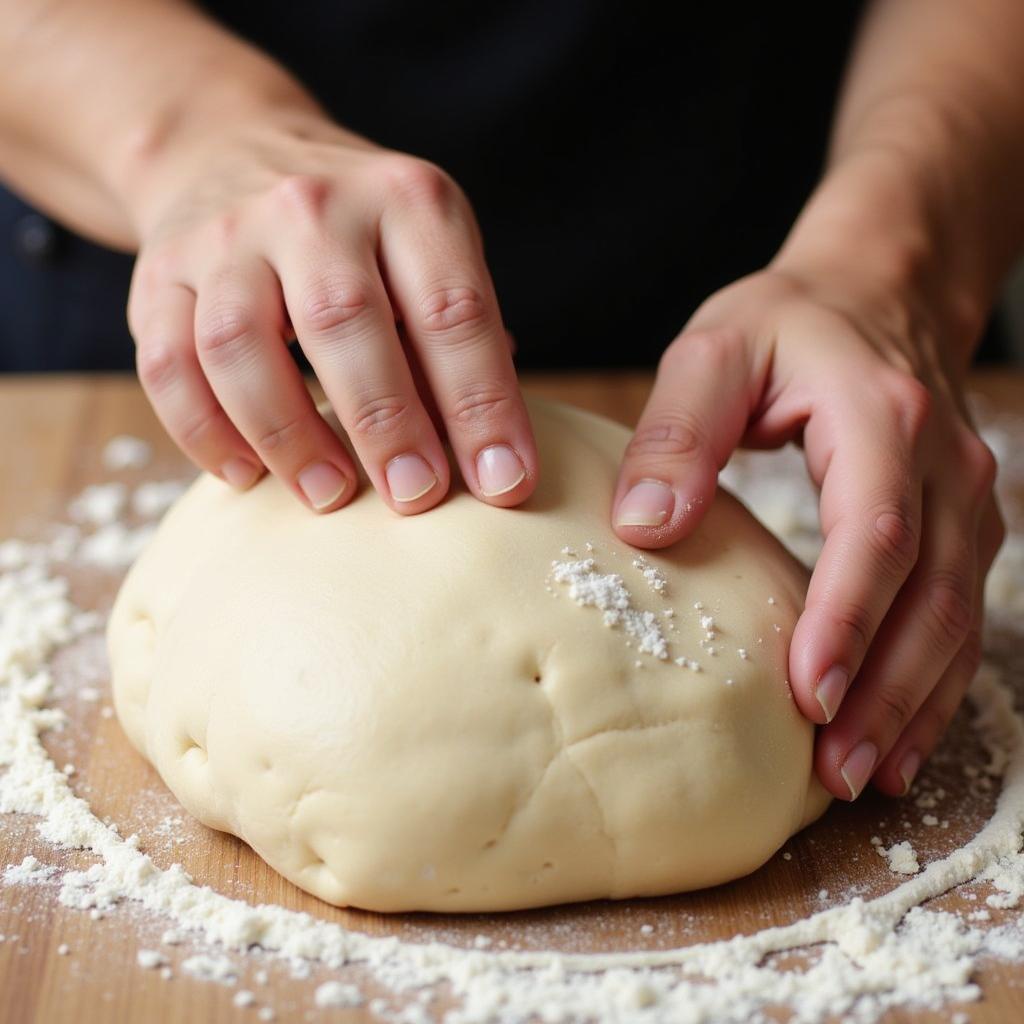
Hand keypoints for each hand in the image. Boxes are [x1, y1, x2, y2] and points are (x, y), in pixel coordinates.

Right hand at [126, 113, 536, 513]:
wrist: (233, 149)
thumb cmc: (358, 231)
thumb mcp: (426, 250)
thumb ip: (455, 338)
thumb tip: (493, 452)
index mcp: (406, 199)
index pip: (453, 309)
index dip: (482, 405)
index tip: (502, 483)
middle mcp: (314, 207)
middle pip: (344, 321)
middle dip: (386, 423)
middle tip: (415, 496)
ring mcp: (228, 236)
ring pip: (240, 343)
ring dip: (288, 436)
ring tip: (329, 495)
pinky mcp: (161, 273)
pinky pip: (170, 365)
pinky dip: (205, 432)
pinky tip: (247, 476)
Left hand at [613, 266, 1003, 800]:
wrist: (876, 288)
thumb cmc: (788, 322)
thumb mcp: (716, 350)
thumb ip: (679, 431)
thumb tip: (644, 527)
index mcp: (881, 418)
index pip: (877, 533)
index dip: (846, 618)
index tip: (807, 693)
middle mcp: (944, 464)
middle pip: (931, 595)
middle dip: (885, 690)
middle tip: (835, 771)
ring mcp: (967, 497)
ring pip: (956, 617)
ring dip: (914, 702)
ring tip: (865, 774)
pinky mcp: (961, 521)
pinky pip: (958, 611)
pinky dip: (931, 679)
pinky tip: (897, 731)